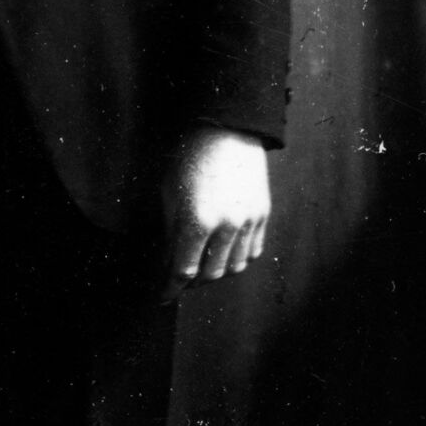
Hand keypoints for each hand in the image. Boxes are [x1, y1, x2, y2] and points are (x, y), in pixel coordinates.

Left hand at [160, 127, 270, 302]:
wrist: (228, 130)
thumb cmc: (191, 157)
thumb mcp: (169, 193)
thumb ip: (169, 233)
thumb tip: (166, 264)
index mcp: (197, 221)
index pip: (182, 270)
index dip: (170, 287)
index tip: (162, 296)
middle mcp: (226, 227)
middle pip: (209, 274)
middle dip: (191, 282)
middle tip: (178, 280)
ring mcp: (248, 222)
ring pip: (233, 268)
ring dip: (215, 273)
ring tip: (201, 267)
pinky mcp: (262, 216)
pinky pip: (252, 252)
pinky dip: (237, 260)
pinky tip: (224, 255)